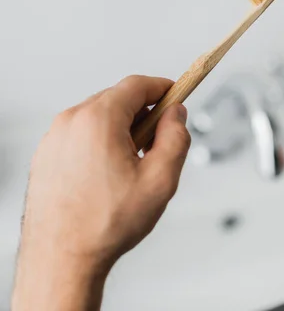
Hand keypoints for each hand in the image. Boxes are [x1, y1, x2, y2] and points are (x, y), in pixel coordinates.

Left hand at [12, 75, 190, 310]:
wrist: (61, 258)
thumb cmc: (106, 224)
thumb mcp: (161, 179)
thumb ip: (176, 137)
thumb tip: (176, 114)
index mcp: (98, 120)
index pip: (137, 85)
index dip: (163, 88)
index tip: (177, 96)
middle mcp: (70, 122)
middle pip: (117, 99)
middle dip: (144, 114)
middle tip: (159, 144)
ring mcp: (54, 138)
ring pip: (99, 117)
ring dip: (122, 130)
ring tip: (133, 166)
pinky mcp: (46, 155)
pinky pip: (81, 135)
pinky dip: (101, 142)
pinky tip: (110, 175)